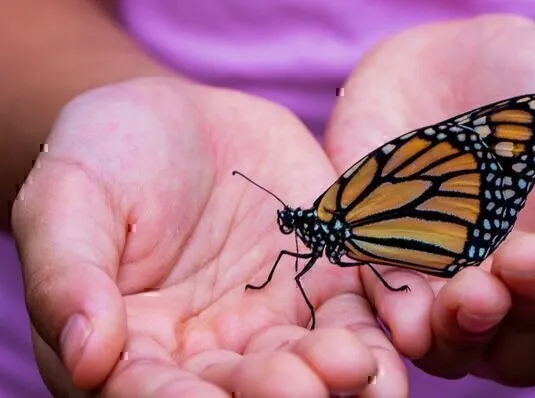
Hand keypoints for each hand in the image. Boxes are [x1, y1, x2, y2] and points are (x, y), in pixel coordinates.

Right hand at [12, 77, 407, 395]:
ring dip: (337, 372)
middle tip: (304, 387)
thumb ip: (69, 275)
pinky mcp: (327, 280)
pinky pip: (358, 311)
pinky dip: (379, 326)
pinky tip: (398, 332)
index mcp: (137, 347)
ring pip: (310, 361)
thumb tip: (85, 354)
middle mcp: (212, 350)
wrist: (177, 118)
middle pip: (245, 389)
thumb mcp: (67, 201)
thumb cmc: (105, 157)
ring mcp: (275, 318)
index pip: (152, 392)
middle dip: (276, 393)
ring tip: (357, 365)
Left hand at [323, 15, 534, 387]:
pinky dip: (396, 313)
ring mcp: (444, 288)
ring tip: (474, 290)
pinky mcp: (383, 260)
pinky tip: (407, 312)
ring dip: (461, 330)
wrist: (472, 61)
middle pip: (521, 356)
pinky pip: (384, 302)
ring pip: (449, 345)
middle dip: (525, 319)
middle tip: (526, 258)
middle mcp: (511, 303)